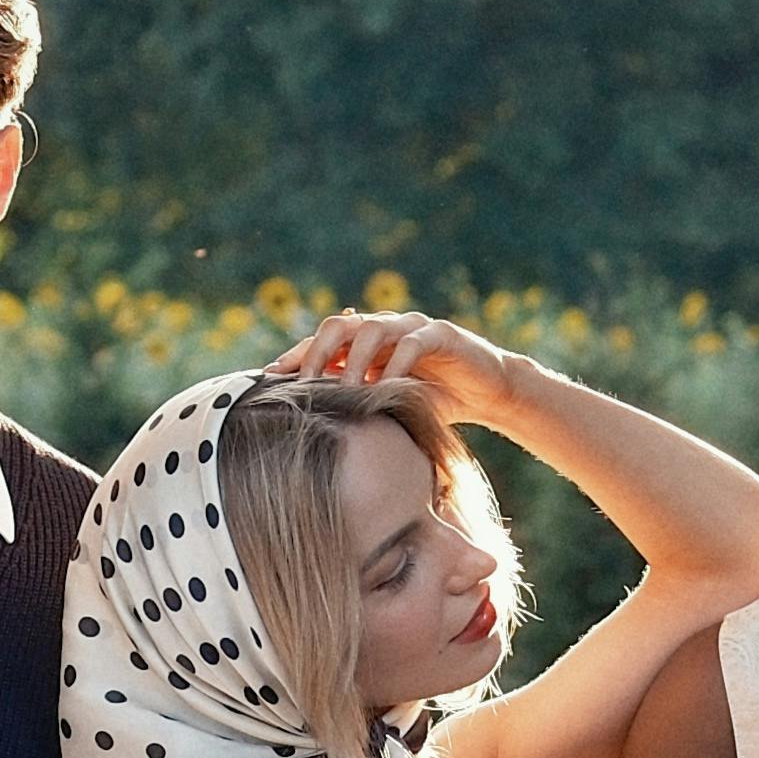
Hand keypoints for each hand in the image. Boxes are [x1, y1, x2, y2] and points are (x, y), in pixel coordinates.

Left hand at [267, 305, 528, 426]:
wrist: (489, 393)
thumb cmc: (436, 402)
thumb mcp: (390, 407)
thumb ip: (358, 408)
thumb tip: (314, 432)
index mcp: (367, 343)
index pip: (323, 342)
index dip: (296, 356)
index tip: (269, 378)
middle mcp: (386, 327)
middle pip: (339, 326)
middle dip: (317, 352)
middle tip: (304, 385)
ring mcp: (413, 327)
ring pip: (372, 328)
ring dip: (355, 360)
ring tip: (347, 391)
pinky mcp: (441, 335)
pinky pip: (412, 342)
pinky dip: (395, 364)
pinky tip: (385, 388)